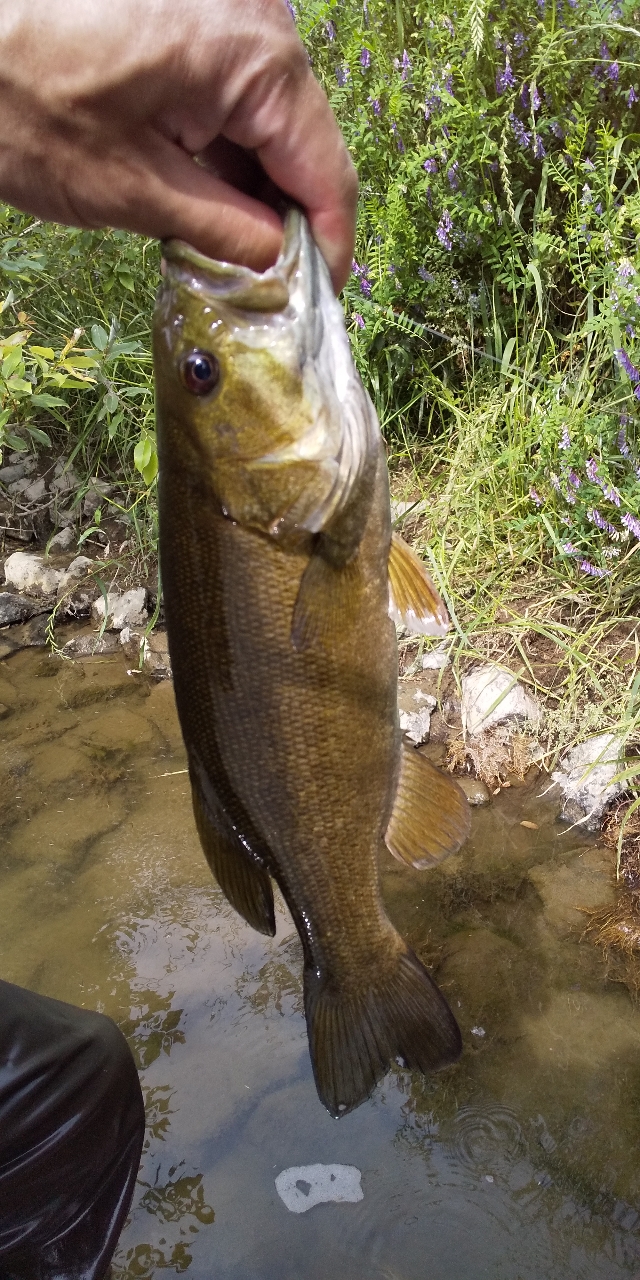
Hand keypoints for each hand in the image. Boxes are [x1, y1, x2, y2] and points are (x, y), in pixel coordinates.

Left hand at [0, 0, 356, 289]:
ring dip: (256, 195)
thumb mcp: (134, 192)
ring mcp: (226, 16)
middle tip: (270, 292)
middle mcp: (255, 23)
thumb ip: (227, 235)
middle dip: (290, 223)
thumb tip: (282, 268)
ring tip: (227, 256)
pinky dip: (227, 159)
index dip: (329, 248)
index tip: (319, 304)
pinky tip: (202, 206)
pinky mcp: (195, 23)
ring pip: (271, 129)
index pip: (326, 172)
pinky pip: (235, 102)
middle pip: (304, 148)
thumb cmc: (23, 100)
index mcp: (253, 58)